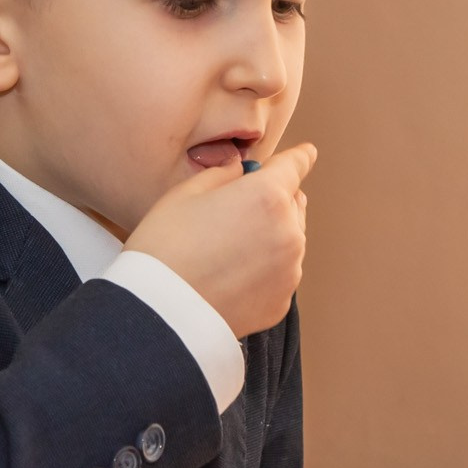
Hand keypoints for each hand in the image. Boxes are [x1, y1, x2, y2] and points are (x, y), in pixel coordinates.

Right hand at [125, 144, 315, 337]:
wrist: (161, 313)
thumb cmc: (165, 247)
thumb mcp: (186, 194)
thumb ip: (222, 175)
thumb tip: (240, 171)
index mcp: (267, 196)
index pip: (295, 166)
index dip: (299, 157)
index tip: (307, 153)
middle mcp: (289, 232)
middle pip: (293, 203)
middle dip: (275, 199)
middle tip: (240, 206)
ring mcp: (289, 270)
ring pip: (289, 239)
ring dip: (271, 234)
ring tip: (230, 246)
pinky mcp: (282, 301)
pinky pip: (279, 273)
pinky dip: (264, 268)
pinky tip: (232, 273)